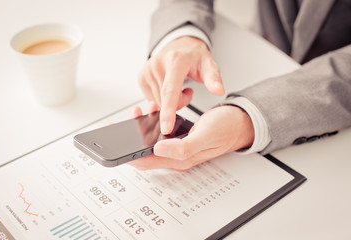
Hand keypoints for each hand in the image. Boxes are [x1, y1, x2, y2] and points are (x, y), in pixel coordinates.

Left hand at [129, 105, 254, 170]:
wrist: (239, 123)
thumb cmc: (225, 130)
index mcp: (180, 159)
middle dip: (129, 142)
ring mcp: (178, 147)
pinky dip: (151, 124)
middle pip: (145, 154)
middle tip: (117, 128)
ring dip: (140, 131)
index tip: (115, 145)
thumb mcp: (205, 137)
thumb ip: (182, 147)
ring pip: (151, 143)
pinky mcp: (180, 138)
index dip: (129, 156)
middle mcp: (177, 155)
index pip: (147, 162)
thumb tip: (158, 148)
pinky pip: (160, 135)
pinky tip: (151, 113)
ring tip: (136, 114)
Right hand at [138, 36, 224, 134]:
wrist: (181, 45)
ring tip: (178, 87)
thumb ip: (214, 79)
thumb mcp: (209, 65)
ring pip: (158, 102)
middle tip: (187, 91)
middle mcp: (158, 64)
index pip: (170, 91)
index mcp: (175, 61)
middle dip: (178, 103)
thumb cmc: (194, 57)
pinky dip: (161, 98)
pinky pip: (151, 99)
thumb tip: (219, 90)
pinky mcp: (141, 76)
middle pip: (165, 100)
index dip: (168, 112)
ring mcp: (147, 70)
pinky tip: (168, 87)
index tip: (166, 127)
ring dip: (170, 101)